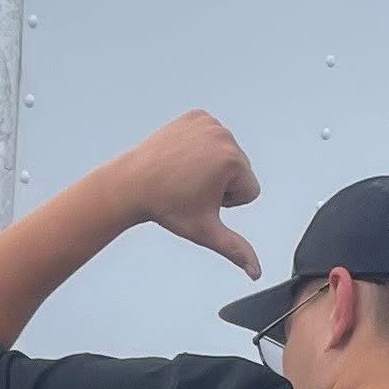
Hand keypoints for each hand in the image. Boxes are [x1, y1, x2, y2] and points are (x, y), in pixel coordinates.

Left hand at [111, 110, 261, 278]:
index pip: (250, 190)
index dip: (227, 203)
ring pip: (226, 153)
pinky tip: (182, 158)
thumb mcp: (205, 231)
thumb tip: (256, 273)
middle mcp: (224, 136)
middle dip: (220, 183)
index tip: (201, 200)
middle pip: (240, 170)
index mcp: (232, 161)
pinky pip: (211, 137)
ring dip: (210, 166)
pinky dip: (200, 148)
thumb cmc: (167, 208)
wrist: (132, 183)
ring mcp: (209, 122)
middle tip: (190, 188)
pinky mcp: (196, 115)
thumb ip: (235, 249)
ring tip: (184, 174)